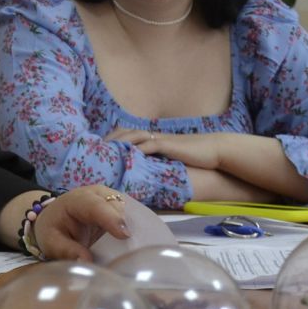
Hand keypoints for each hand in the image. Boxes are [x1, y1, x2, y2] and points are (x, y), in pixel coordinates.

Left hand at [29, 186, 133, 263]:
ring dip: (138, 227)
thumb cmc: (53, 230)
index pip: (95, 206)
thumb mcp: (52, 242)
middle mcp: (98, 195)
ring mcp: (112, 199)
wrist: (56, 218)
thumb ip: (67, 251)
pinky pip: (134, 215)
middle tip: (137, 248)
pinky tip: (144, 242)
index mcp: (78, 200)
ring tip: (143, 246)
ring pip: (130, 209)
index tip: (124, 235)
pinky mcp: (121, 207)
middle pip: (118, 206)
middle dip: (128, 225)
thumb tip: (85, 263)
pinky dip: (139, 228)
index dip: (111, 219)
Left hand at [107, 128, 232, 169]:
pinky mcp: (166, 145)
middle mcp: (153, 136)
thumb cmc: (196, 157)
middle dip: (108, 140)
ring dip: (116, 144)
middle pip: (124, 133)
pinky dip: (133, 150)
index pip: (127, 135)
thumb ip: (159, 164)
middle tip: (92, 150)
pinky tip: (123, 157)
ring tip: (102, 153)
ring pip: (132, 137)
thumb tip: (147, 175)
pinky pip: (146, 146)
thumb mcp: (173, 161)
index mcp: (153, 139)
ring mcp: (159, 139)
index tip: (98, 149)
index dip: (112, 140)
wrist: (215, 150)